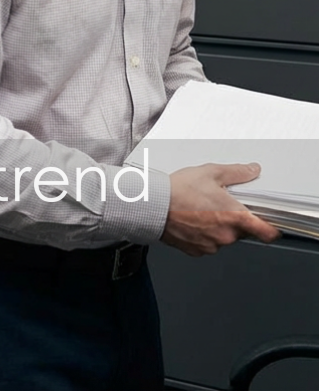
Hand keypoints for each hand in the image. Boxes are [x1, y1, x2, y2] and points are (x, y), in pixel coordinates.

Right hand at [161, 162, 278, 255]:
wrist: (152, 205)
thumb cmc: (178, 190)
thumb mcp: (210, 173)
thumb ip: (236, 173)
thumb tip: (252, 171)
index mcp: (235, 217)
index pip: (267, 232)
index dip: (270, 228)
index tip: (268, 223)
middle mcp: (226, 235)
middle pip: (241, 231)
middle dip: (233, 220)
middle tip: (217, 205)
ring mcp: (211, 245)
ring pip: (223, 238)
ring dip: (217, 228)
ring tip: (199, 211)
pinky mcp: (196, 251)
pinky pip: (207, 244)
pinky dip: (202, 235)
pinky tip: (190, 221)